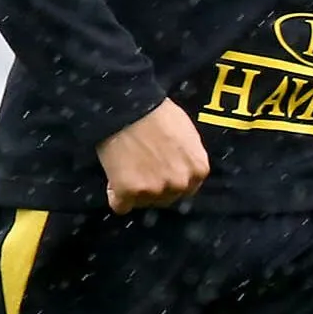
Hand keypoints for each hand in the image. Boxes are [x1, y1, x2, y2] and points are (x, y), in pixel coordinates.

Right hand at [97, 99, 209, 213]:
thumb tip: (183, 167)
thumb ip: (188, 156)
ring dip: (135, 192)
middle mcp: (180, 183)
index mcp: (198, 169)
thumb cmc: (157, 112)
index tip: (160, 172)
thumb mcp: (188, 133)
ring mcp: (155, 190)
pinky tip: (114, 179)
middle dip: (154, 187)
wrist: (128, 107)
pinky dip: (115, 195)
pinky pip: (120, 206)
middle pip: (166, 199)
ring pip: (143, 203)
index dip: (171, 180)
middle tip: (141, 168)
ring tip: (127, 167)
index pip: (187, 189)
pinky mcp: (129, 193)